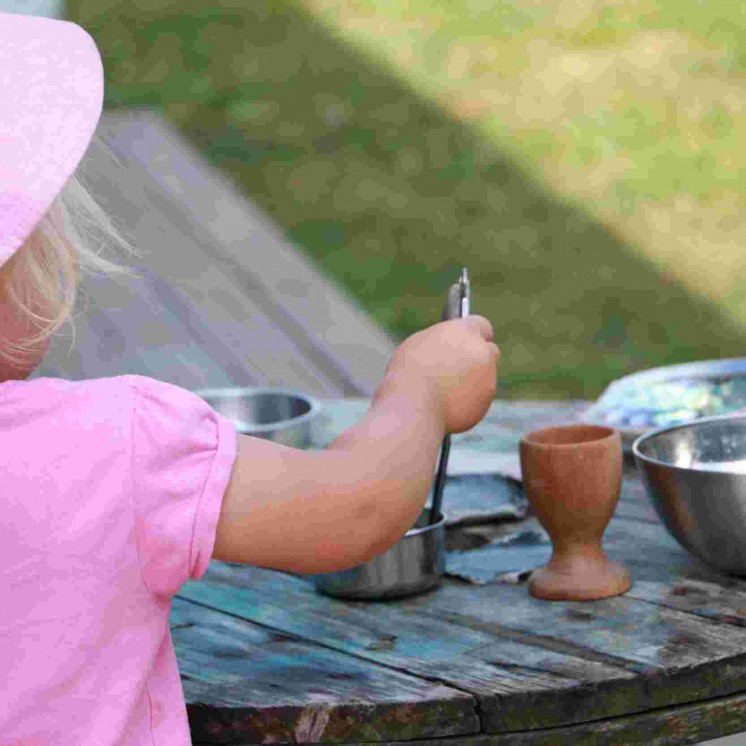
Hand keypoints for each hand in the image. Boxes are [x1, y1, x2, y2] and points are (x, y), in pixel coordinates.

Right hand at [384, 315, 498, 433]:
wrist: (414, 405)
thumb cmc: (410, 372)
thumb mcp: (421, 345)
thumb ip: (443, 343)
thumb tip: (449, 349)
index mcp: (464, 331)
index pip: (482, 325)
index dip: (475, 334)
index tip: (469, 341)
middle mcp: (482, 351)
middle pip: (490, 351)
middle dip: (480, 358)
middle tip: (462, 366)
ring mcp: (488, 377)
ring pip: (485, 377)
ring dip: (472, 381)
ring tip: (444, 391)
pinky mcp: (486, 401)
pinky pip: (479, 399)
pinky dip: (468, 401)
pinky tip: (448, 405)